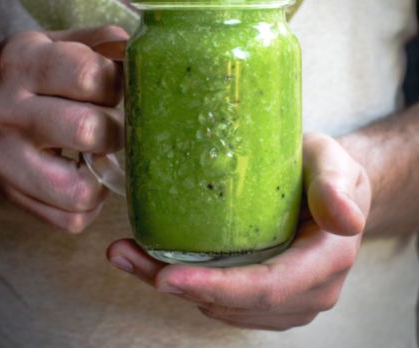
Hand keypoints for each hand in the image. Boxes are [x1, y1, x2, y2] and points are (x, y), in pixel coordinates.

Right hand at [0, 26, 126, 231]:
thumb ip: (98, 42)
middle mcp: (6, 113)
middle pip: (88, 130)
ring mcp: (5, 163)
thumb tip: (138, 52)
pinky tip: (87, 176)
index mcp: (21, 64)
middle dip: (118, 128)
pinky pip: (71, 219)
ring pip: (81, 189)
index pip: (90, 75)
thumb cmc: (23, 78)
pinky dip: (92, 202)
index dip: (120, 83)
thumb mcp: (50, 44)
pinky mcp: (12, 197)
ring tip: (100, 152)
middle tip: (113, 122)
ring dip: (106, 172)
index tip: (120, 87)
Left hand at [107, 133, 370, 329]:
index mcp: (326, 260)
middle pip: (234, 302)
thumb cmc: (328, 169)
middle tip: (125, 255)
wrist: (332, 186)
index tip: (166, 276)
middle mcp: (310, 289)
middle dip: (176, 285)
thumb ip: (336, 185)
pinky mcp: (270, 296)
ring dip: (174, 285)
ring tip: (130, 253)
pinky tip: (159, 261)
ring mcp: (289, 298)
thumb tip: (343, 217)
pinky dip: (189, 285)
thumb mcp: (335, 163)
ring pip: (222, 306)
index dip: (216, 287)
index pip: (266, 287)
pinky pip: (224, 301)